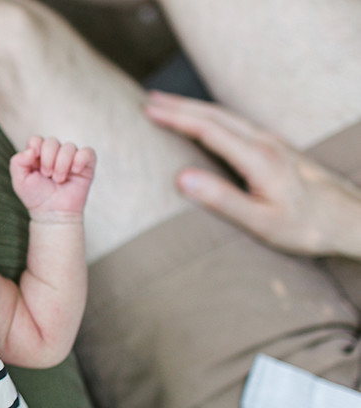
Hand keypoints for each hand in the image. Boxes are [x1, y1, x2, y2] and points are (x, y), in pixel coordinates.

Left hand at [10, 136, 96, 221]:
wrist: (53, 213)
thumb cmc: (36, 197)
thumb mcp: (19, 181)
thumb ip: (17, 162)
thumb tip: (31, 150)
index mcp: (38, 155)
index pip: (36, 140)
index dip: (35, 149)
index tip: (34, 164)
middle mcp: (55, 154)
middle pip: (52, 142)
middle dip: (48, 160)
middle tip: (47, 176)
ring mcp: (71, 158)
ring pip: (69, 146)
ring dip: (62, 164)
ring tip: (59, 179)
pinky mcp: (86, 165)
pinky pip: (87, 152)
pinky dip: (80, 159)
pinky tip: (74, 171)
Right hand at [146, 90, 360, 258]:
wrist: (351, 221)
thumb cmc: (307, 227)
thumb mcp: (261, 222)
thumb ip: (221, 199)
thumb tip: (182, 178)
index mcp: (258, 159)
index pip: (209, 129)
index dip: (176, 119)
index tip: (148, 111)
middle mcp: (266, 144)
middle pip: (216, 115)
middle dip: (180, 105)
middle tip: (147, 100)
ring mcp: (273, 144)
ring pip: (227, 116)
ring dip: (194, 108)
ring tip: (168, 104)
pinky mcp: (277, 149)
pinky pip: (237, 123)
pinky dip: (211, 117)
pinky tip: (205, 121)